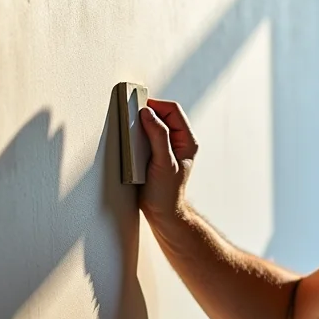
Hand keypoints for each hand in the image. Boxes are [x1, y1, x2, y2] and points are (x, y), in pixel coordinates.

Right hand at [138, 98, 198, 220]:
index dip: (155, 105)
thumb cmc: (166, 193)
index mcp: (187, 140)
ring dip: (140, 126)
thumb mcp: (164, 163)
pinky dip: (136, 136)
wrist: (161, 212)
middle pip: (162, 114)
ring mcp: (167, 146)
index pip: (172, 110)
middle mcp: (179, 140)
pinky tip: (132, 144)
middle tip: (132, 117)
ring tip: (132, 133)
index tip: (138, 108)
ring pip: (153, 124)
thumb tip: (148, 114)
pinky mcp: (155, 152)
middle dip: (146, 114)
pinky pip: (145, 136)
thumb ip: (158, 136)